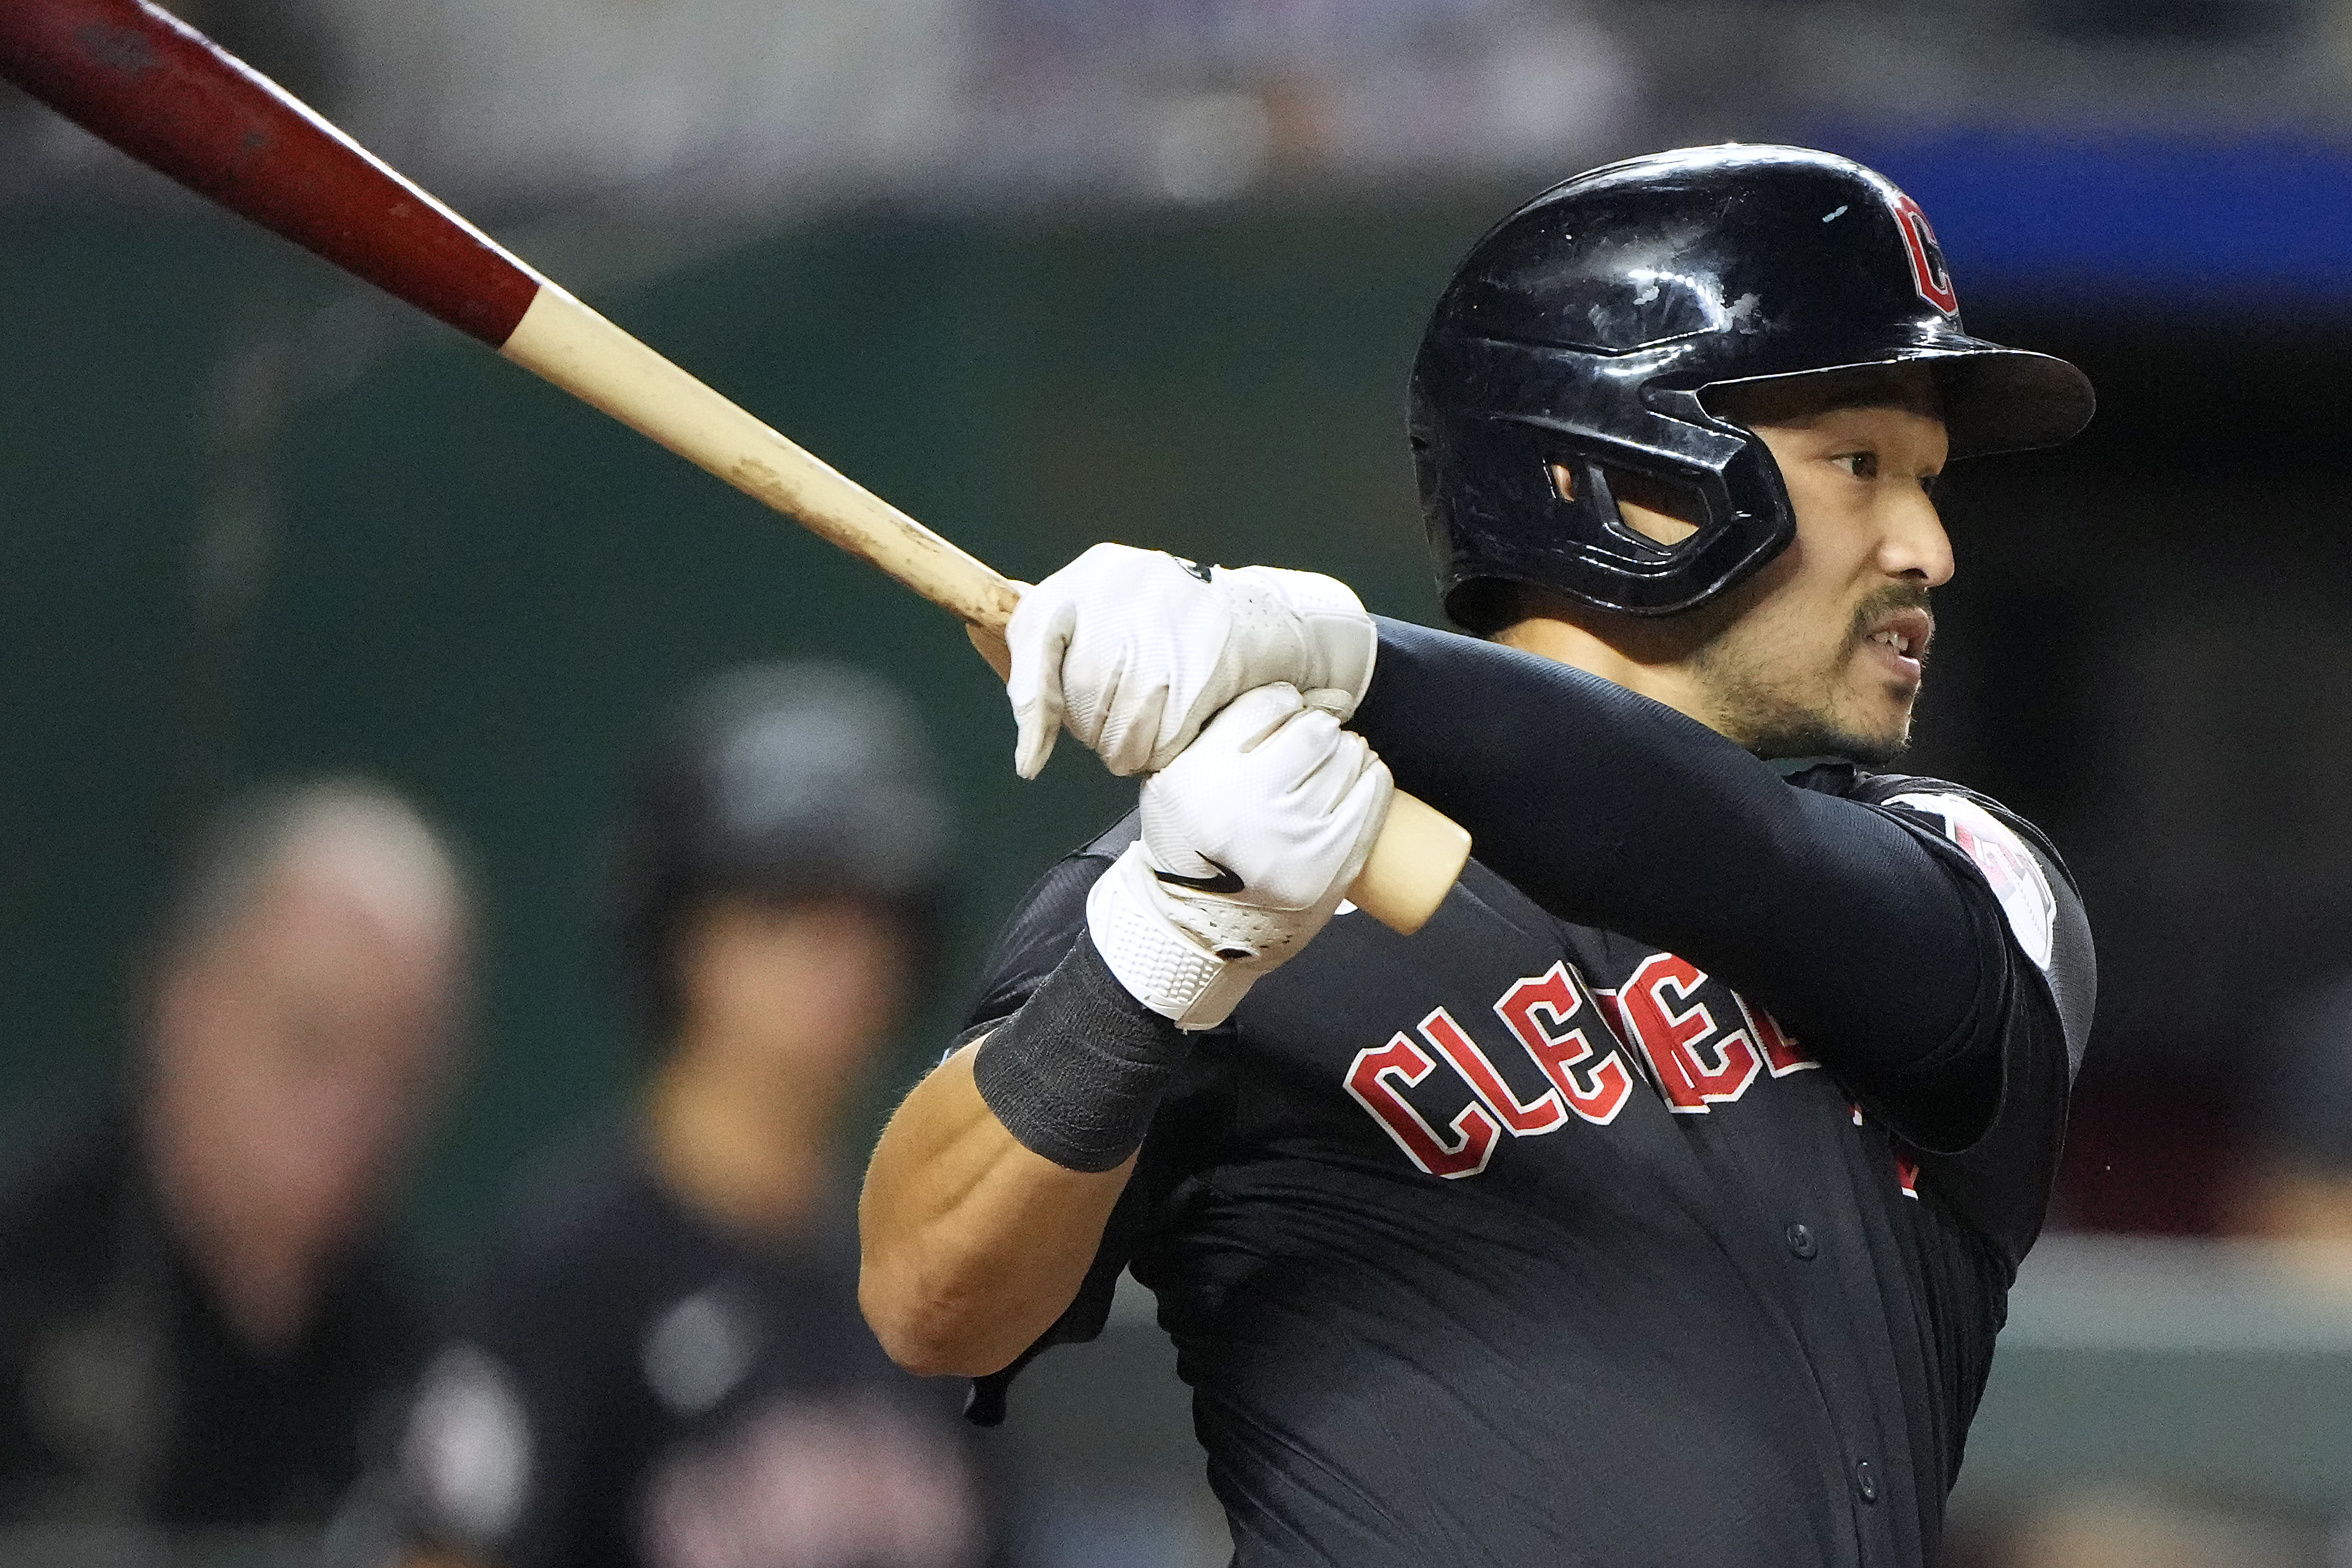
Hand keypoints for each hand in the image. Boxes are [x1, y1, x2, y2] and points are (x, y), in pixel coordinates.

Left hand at [1007, 543, 1375, 778]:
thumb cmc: (1164, 629)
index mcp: (1090, 575)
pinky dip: (1167, 750)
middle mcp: (1123, 588)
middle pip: (1080, 700)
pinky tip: (1185, 724)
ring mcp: (1166, 623)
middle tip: (1125, 719)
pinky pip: (1161, 741)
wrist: (1262, 620)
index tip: (1030, 763)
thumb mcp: (1099, 619)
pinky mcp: (1205, 661)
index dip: (1031, 709)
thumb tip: (971, 626)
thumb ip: (1040, 640)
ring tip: (1153, 722)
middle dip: (1097, 729)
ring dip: (1131, 747)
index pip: (1033, 640)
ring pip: (1117, 729)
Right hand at [1087, 684, 1391, 1028]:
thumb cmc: (1190, 846)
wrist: (1201, 928)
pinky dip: (1371, 778)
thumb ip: (1213, 735)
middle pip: (1314, 729)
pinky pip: (1373, 794)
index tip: (1281, 715)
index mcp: (1200, 775)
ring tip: (1327, 768)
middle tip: (1306, 747)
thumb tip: (1290, 694)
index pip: (1267, 703)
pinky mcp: (1333, 863)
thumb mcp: (1174, 781)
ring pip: (1348, 756)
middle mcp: (1249, 804)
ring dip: (1344, 752)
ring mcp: (1296, 837)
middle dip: (1316, 729)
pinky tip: (1358, 779)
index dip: (1282, 703)